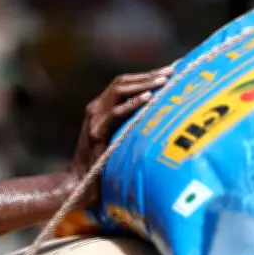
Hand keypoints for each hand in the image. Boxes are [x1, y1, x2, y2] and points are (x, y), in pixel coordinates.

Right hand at [70, 65, 173, 204]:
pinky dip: (132, 104)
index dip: (146, 76)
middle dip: (148, 75)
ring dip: (144, 84)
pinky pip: (115, 113)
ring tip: (164, 81)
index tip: (170, 70)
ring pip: (118, 91)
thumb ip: (131, 122)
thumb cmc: (104, 165)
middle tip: (172, 71)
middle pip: (121, 82)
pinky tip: (149, 98)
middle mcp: (95, 109)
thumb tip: (159, 112)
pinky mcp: (96, 133)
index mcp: (100, 108)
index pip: (123, 83)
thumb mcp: (119, 136)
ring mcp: (94, 119)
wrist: (81, 183)